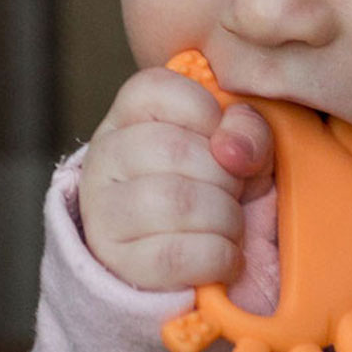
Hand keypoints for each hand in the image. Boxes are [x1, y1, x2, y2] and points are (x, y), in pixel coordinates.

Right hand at [78, 66, 273, 291]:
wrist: (208, 263)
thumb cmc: (225, 191)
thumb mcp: (248, 150)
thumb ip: (249, 130)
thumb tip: (231, 148)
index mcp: (132, 116)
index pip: (156, 88)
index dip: (207, 114)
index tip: (225, 143)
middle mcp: (105, 157)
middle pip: (172, 148)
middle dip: (226, 176)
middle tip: (233, 193)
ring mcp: (102, 210)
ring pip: (174, 201)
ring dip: (226, 218)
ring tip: (230, 225)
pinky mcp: (116, 261)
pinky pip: (176, 255)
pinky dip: (220, 258)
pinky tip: (226, 257)